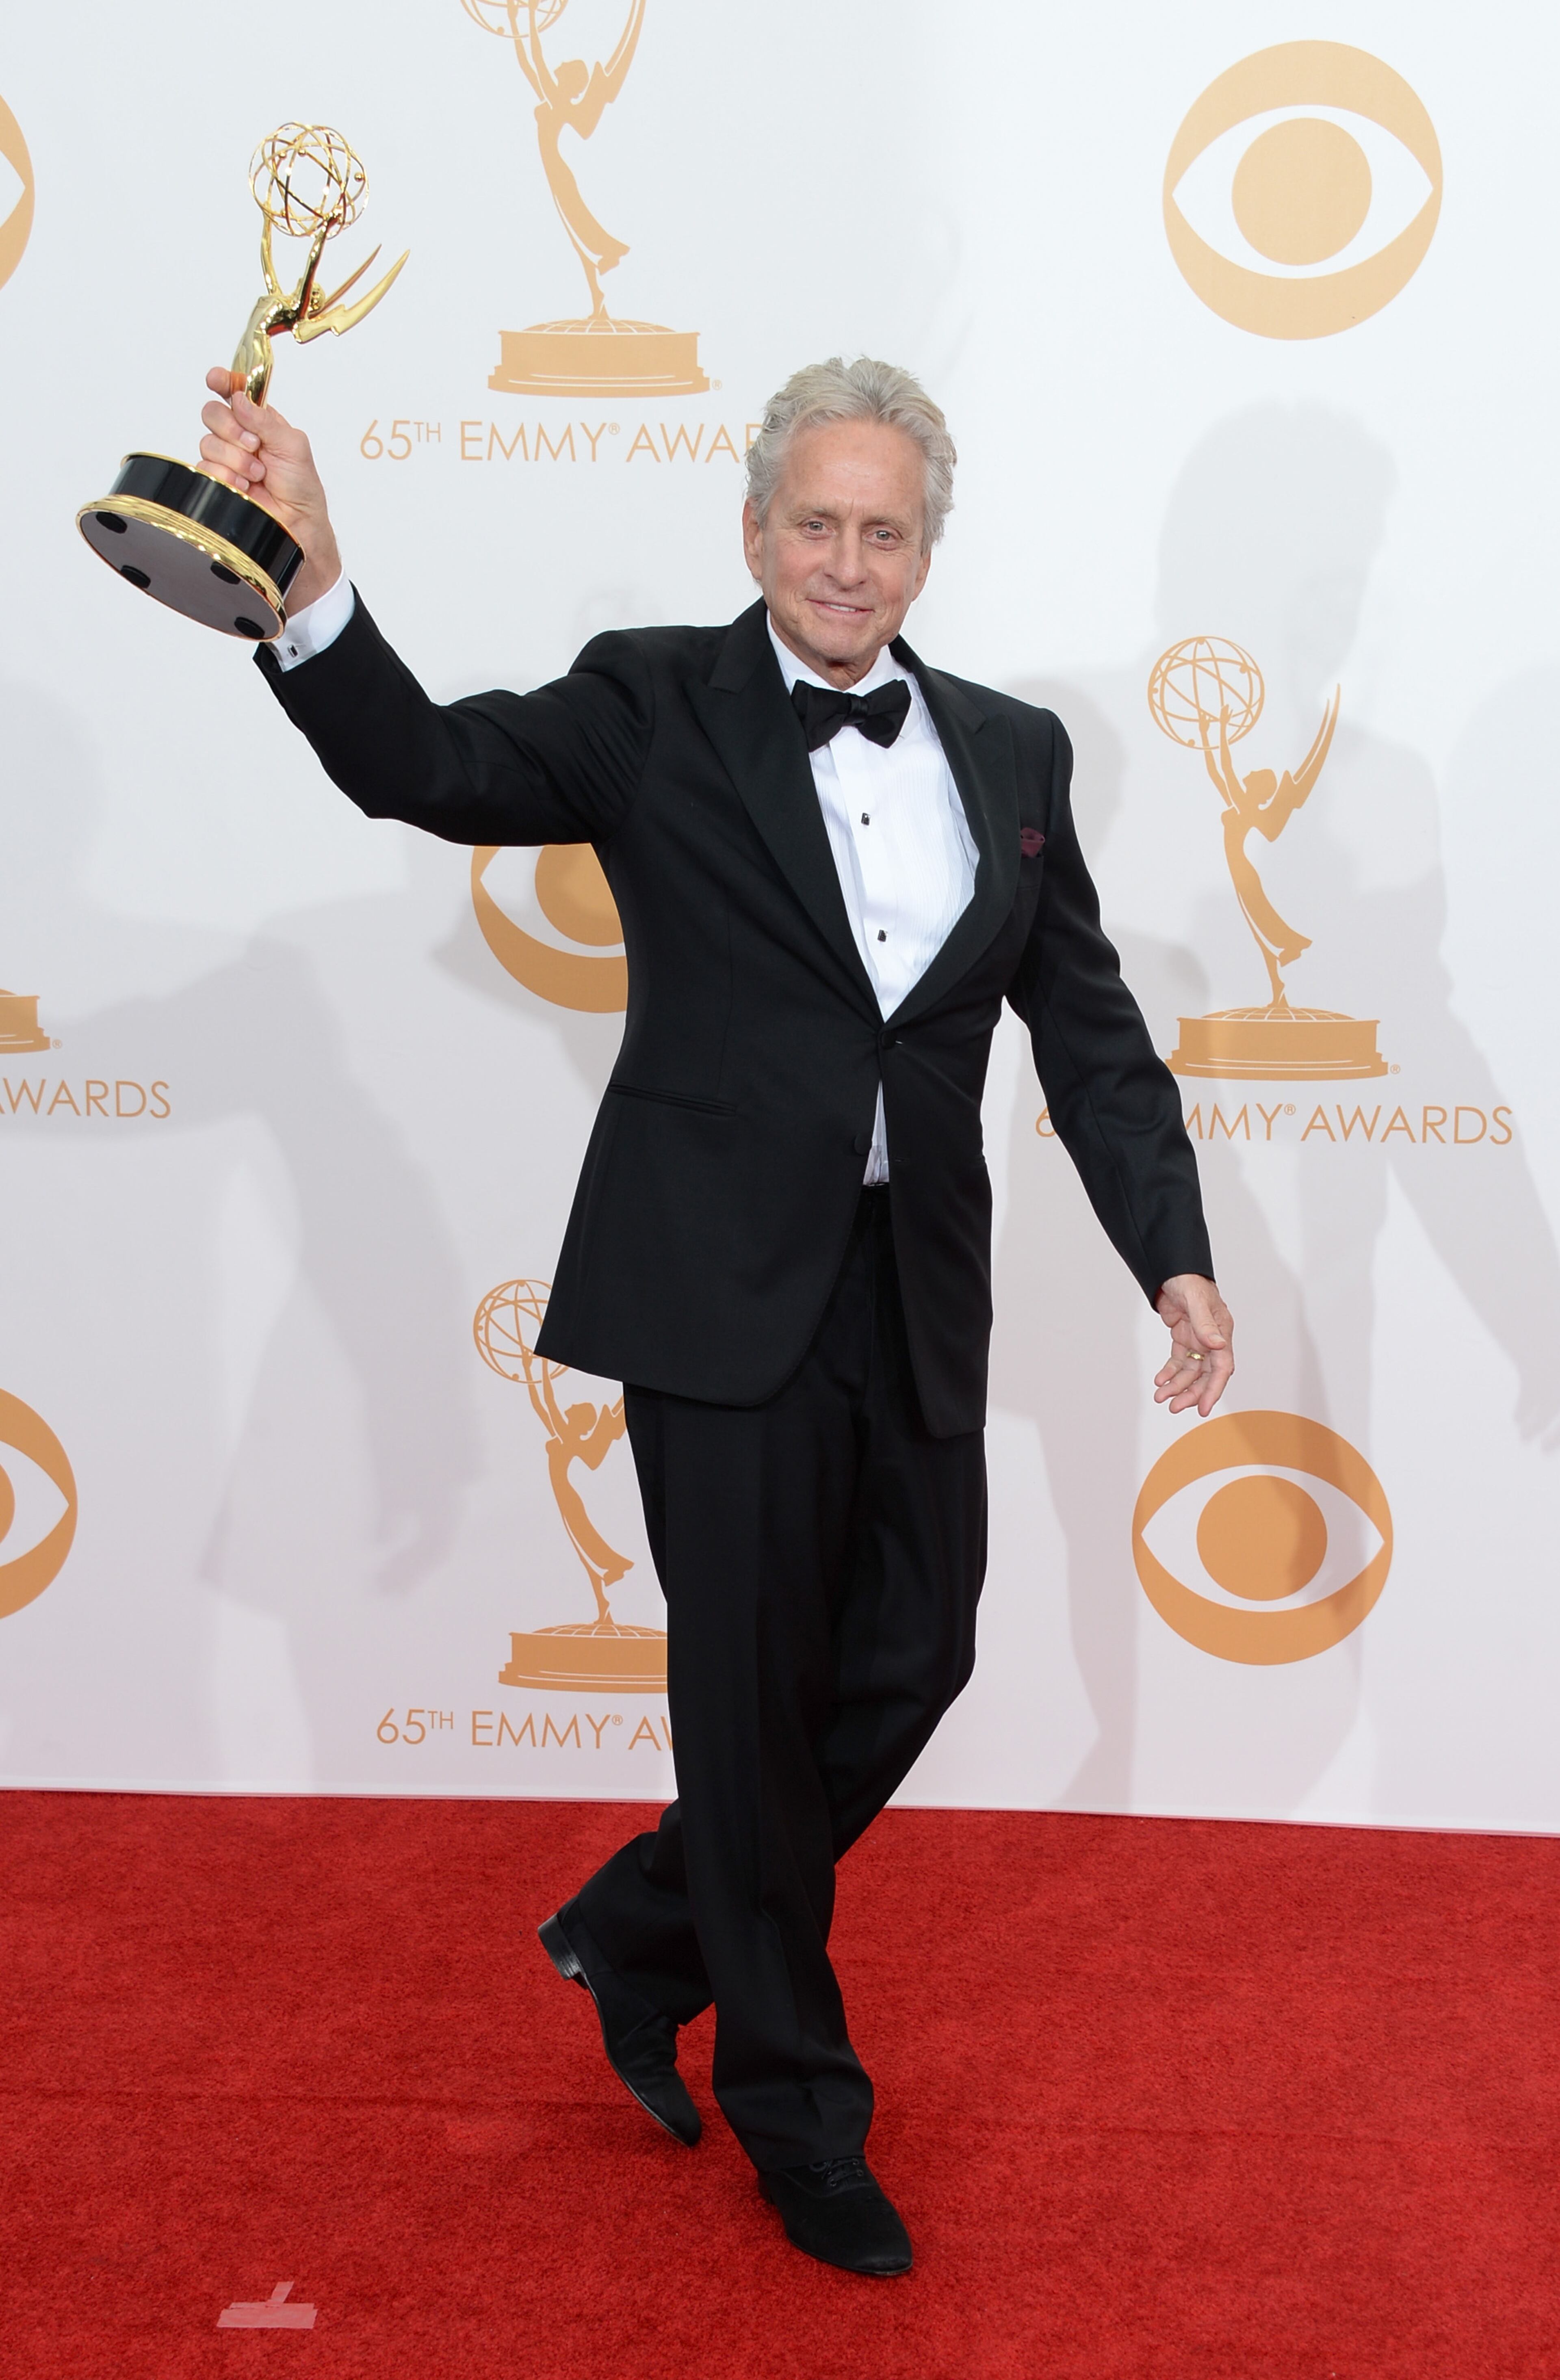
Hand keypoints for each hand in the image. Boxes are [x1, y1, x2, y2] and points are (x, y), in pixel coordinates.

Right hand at [199, 367, 340, 612]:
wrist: (297, 530)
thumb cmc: (302, 492)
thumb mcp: (294, 447)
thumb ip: (266, 421)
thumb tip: (239, 398)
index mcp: (260, 423)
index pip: (234, 393)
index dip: (222, 382)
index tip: (216, 379)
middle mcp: (240, 438)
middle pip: (212, 413)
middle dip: (231, 428)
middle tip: (254, 447)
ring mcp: (226, 461)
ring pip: (207, 442)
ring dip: (234, 459)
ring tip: (257, 477)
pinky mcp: (216, 484)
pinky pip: (204, 470)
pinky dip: (226, 478)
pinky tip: (244, 489)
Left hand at [1154, 1274, 1233, 1416]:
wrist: (1172, 1269)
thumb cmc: (1189, 1280)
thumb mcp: (1196, 1300)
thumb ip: (1205, 1324)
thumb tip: (1217, 1345)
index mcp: (1221, 1332)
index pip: (1222, 1367)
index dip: (1213, 1389)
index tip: (1203, 1408)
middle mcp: (1212, 1339)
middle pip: (1205, 1375)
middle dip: (1191, 1393)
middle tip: (1174, 1407)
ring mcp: (1198, 1340)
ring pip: (1191, 1372)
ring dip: (1177, 1386)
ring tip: (1161, 1396)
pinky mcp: (1184, 1338)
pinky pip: (1178, 1362)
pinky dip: (1169, 1373)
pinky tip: (1160, 1381)